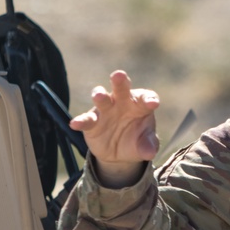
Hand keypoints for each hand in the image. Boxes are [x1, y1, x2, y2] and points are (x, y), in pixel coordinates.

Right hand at [69, 70, 159, 185]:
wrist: (119, 153)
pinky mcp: (92, 122)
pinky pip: (86, 119)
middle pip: (122, 88)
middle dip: (120, 81)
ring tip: (99, 95)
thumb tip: (150, 153)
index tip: (153, 103)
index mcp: (140, 105)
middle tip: (119, 75)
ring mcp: (105, 110)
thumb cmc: (137, 141)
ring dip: (100, 95)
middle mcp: (122, 102)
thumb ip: (148, 145)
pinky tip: (76, 124)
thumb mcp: (145, 145)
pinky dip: (81, 121)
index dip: (149, 99)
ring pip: (102, 99)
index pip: (146, 98)